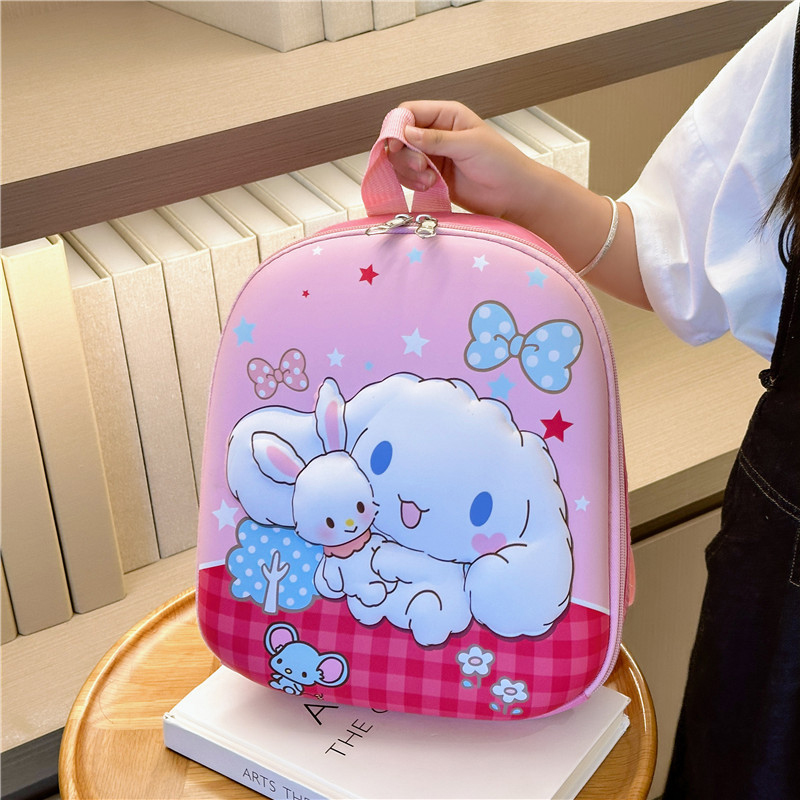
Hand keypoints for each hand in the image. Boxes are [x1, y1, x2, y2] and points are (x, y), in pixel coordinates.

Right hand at [386, 100, 538, 219]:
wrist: (512, 194)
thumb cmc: (502, 163)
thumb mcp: (469, 145)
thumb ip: (436, 139)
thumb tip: (406, 133)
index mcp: (447, 115)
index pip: (409, 112)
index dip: (397, 127)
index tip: (397, 146)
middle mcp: (436, 133)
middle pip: (400, 137)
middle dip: (404, 154)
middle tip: (422, 167)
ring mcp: (433, 156)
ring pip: (402, 159)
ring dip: (409, 172)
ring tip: (430, 180)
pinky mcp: (432, 177)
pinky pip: (409, 177)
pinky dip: (413, 183)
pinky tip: (430, 186)